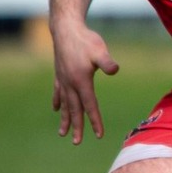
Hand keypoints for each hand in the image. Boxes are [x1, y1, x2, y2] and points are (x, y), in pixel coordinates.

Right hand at [50, 19, 118, 144]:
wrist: (66, 29)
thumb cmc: (86, 40)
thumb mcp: (99, 50)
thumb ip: (107, 62)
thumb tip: (115, 70)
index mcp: (81, 81)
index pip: (90, 105)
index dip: (94, 120)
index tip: (99, 134)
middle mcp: (70, 83)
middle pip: (75, 109)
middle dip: (77, 126)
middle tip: (77, 142)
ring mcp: (63, 79)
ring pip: (65, 104)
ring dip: (65, 119)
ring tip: (63, 133)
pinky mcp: (59, 73)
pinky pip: (58, 92)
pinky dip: (58, 102)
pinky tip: (56, 109)